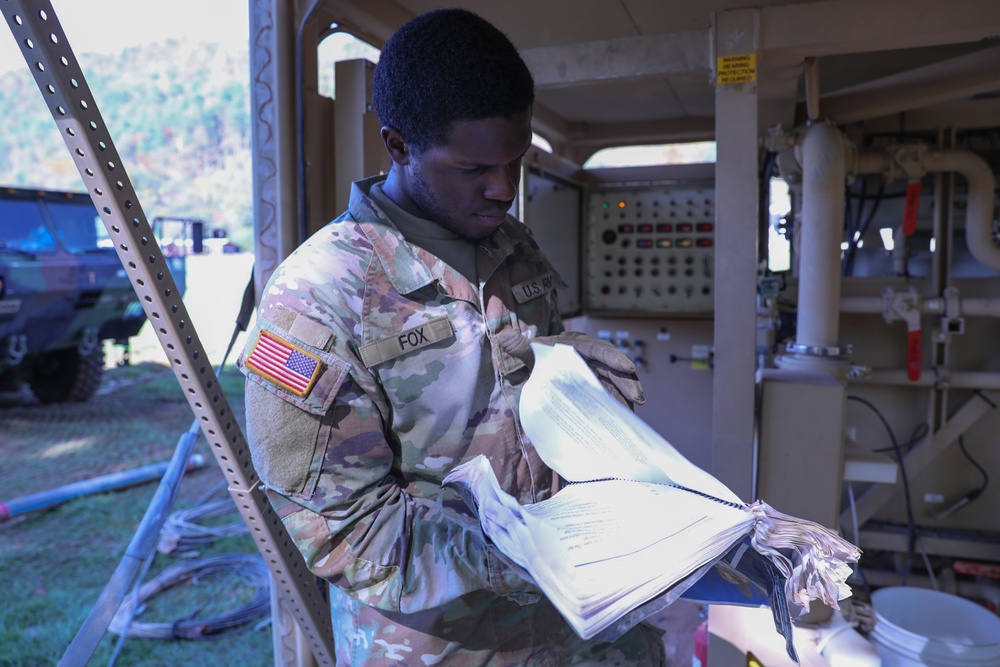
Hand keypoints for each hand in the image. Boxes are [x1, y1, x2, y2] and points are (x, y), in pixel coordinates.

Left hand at [495, 329, 644, 407]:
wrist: (536, 371)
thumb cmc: (535, 358)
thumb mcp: (528, 353)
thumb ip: (519, 347)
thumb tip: (503, 337)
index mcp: (576, 346)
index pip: (597, 350)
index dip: (613, 358)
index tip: (627, 367)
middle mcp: (590, 358)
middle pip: (612, 368)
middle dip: (626, 381)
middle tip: (638, 397)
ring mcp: (595, 375)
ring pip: (614, 384)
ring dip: (625, 397)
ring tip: (632, 413)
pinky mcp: (596, 389)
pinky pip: (609, 398)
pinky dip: (616, 407)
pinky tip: (624, 420)